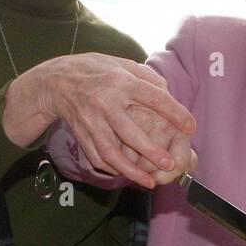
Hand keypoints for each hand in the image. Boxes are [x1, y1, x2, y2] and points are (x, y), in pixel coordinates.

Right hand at [4, 53, 195, 188]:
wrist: (55, 80)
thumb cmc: (95, 70)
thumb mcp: (120, 63)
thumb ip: (145, 77)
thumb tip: (168, 92)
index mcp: (120, 81)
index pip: (152, 97)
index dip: (173, 112)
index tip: (190, 127)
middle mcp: (105, 102)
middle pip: (129, 131)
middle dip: (150, 151)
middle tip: (169, 164)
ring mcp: (91, 121)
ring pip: (111, 152)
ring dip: (130, 170)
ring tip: (149, 182)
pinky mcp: (81, 134)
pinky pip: (97, 157)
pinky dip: (112, 169)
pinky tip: (127, 175)